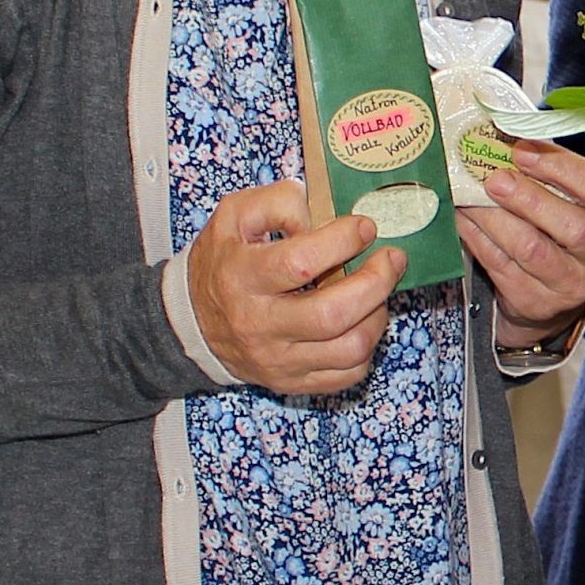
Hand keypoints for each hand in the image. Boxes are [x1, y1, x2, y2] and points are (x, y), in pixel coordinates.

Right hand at [186, 177, 404, 397]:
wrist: (193, 321)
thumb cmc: (224, 261)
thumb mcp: (235, 215)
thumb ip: (276, 202)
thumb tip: (318, 212)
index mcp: (241, 277)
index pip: (299, 264)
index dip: (342, 241)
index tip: (364, 226)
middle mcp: (259, 324)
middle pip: (332, 314)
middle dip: (376, 282)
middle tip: (392, 258)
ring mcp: (278, 359)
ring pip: (349, 349)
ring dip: (378, 315)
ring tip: (379, 291)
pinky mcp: (293, 381)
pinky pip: (347, 375)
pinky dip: (368, 347)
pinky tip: (363, 320)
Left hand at [459, 141, 584, 344]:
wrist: (555, 294)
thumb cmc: (564, 231)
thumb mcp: (576, 202)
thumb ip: (554, 174)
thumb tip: (511, 140)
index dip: (561, 167)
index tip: (523, 152)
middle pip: (573, 227)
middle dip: (529, 198)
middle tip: (495, 178)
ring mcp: (572, 286)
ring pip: (531, 249)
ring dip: (495, 218)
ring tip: (471, 195)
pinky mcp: (537, 303)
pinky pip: (502, 267)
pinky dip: (478, 238)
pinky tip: (464, 218)